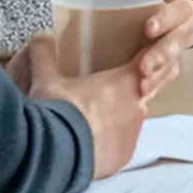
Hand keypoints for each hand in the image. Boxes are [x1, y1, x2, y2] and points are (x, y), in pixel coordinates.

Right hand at [13, 0, 192, 177]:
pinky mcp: (124, 156)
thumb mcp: (46, 80)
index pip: (151, 58)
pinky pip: (122, 144)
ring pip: (132, 119)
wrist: (56, 156)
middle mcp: (138, 106)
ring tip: (91, 119)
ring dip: (118, 117)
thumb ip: (45, 54)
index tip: (143, 56)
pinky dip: (110, 142)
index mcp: (125, 82)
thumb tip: (41, 36)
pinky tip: (91, 143)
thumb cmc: (57, 112)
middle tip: (104, 92)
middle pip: (144, 90)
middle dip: (127, 90)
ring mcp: (134, 134)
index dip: (149, 54)